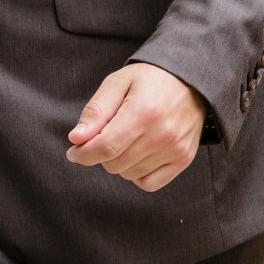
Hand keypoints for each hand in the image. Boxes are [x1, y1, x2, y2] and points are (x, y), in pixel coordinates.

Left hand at [67, 63, 206, 191]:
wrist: (189, 81)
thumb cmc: (149, 80)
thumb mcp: (117, 84)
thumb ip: (95, 111)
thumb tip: (76, 138)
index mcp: (143, 112)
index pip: (105, 147)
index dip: (83, 154)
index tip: (74, 152)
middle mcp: (162, 134)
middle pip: (114, 163)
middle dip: (100, 154)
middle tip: (104, 136)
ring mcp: (175, 149)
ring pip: (129, 174)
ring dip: (118, 162)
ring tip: (125, 140)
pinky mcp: (183, 159)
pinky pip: (149, 183)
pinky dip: (137, 174)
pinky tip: (136, 155)